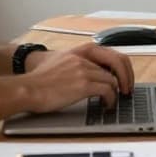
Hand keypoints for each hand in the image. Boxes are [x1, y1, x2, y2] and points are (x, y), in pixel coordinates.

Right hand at [19, 46, 134, 112]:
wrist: (27, 89)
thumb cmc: (39, 80)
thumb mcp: (61, 61)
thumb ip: (78, 63)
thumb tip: (94, 74)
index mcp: (81, 50)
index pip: (113, 53)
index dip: (123, 67)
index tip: (125, 78)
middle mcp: (84, 58)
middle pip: (118, 64)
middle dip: (127, 78)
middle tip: (128, 91)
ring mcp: (84, 70)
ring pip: (112, 80)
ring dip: (116, 93)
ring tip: (113, 102)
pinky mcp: (83, 85)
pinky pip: (107, 91)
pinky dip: (110, 100)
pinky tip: (106, 106)